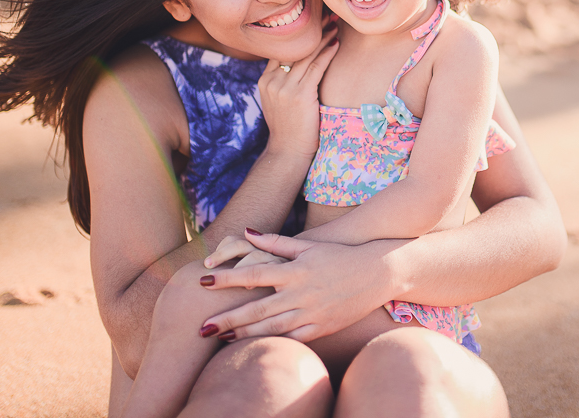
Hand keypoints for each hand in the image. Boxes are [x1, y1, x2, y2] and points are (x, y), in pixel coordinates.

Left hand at [199, 231, 399, 342]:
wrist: (377, 272)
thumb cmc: (339, 255)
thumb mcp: (308, 245)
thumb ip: (276, 242)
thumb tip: (246, 232)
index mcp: (295, 270)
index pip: (253, 274)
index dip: (227, 278)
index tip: (203, 280)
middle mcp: (301, 293)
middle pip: (257, 309)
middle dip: (227, 318)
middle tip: (201, 327)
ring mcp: (312, 313)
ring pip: (271, 328)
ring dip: (244, 335)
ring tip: (219, 338)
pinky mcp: (322, 328)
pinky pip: (293, 339)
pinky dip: (272, 343)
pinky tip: (254, 346)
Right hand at [257, 16, 337, 157]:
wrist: (287, 152)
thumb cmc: (288, 128)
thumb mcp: (277, 102)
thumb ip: (282, 83)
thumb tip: (297, 67)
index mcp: (265, 80)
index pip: (282, 51)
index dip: (298, 35)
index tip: (312, 22)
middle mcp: (272, 81)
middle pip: (295, 49)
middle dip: (313, 32)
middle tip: (326, 16)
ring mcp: (284, 88)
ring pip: (306, 56)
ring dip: (323, 39)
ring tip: (335, 26)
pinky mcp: (300, 95)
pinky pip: (316, 68)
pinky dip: (327, 54)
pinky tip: (336, 43)